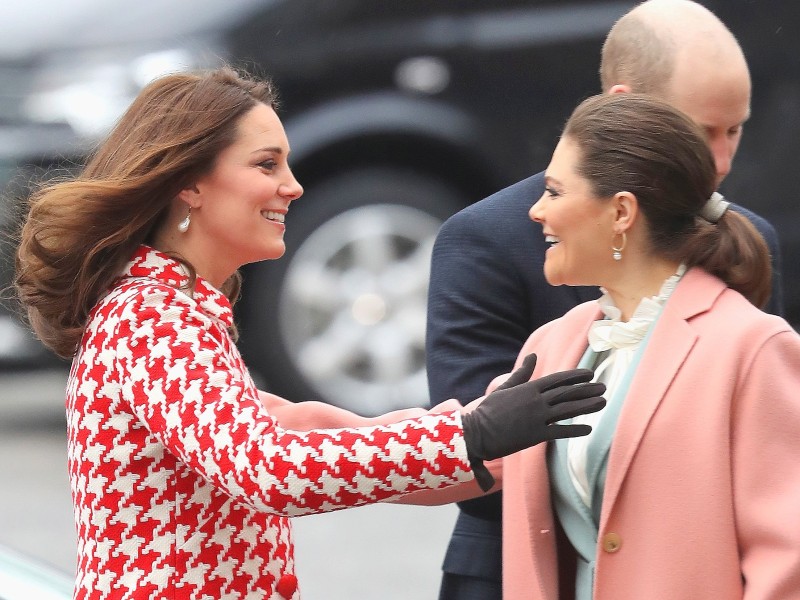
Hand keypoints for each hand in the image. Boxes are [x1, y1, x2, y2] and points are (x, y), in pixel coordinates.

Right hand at [462, 353, 605, 489]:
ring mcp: (537, 417)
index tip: (589, 374)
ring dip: (587, 405)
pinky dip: (576, 430)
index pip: (558, 380)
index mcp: (528, 388)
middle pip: (567, 393)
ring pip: (568, 409)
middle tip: (604, 387)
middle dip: (587, 390)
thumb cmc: (488, 410)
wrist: (477, 432)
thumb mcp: (504, 388)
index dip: (575, 376)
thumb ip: (522, 374)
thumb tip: (533, 356)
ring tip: (603, 402)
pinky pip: (561, 432)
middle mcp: (536, 401)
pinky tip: (589, 429)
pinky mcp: (535, 435)